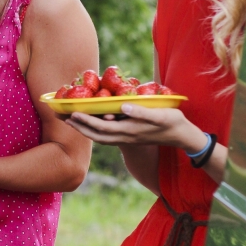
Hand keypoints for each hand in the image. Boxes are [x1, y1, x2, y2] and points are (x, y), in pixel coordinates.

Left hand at [65, 103, 205, 152]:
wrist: (183, 136)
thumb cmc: (173, 122)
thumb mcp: (159, 114)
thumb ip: (140, 111)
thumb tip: (121, 107)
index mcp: (129, 131)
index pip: (102, 127)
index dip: (85, 121)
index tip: (72, 112)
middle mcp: (125, 137)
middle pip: (95, 134)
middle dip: (78, 126)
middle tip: (61, 117)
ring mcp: (127, 138)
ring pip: (99, 137)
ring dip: (84, 129)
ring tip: (70, 121)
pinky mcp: (130, 136)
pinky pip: (107, 135)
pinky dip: (95, 130)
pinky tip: (90, 124)